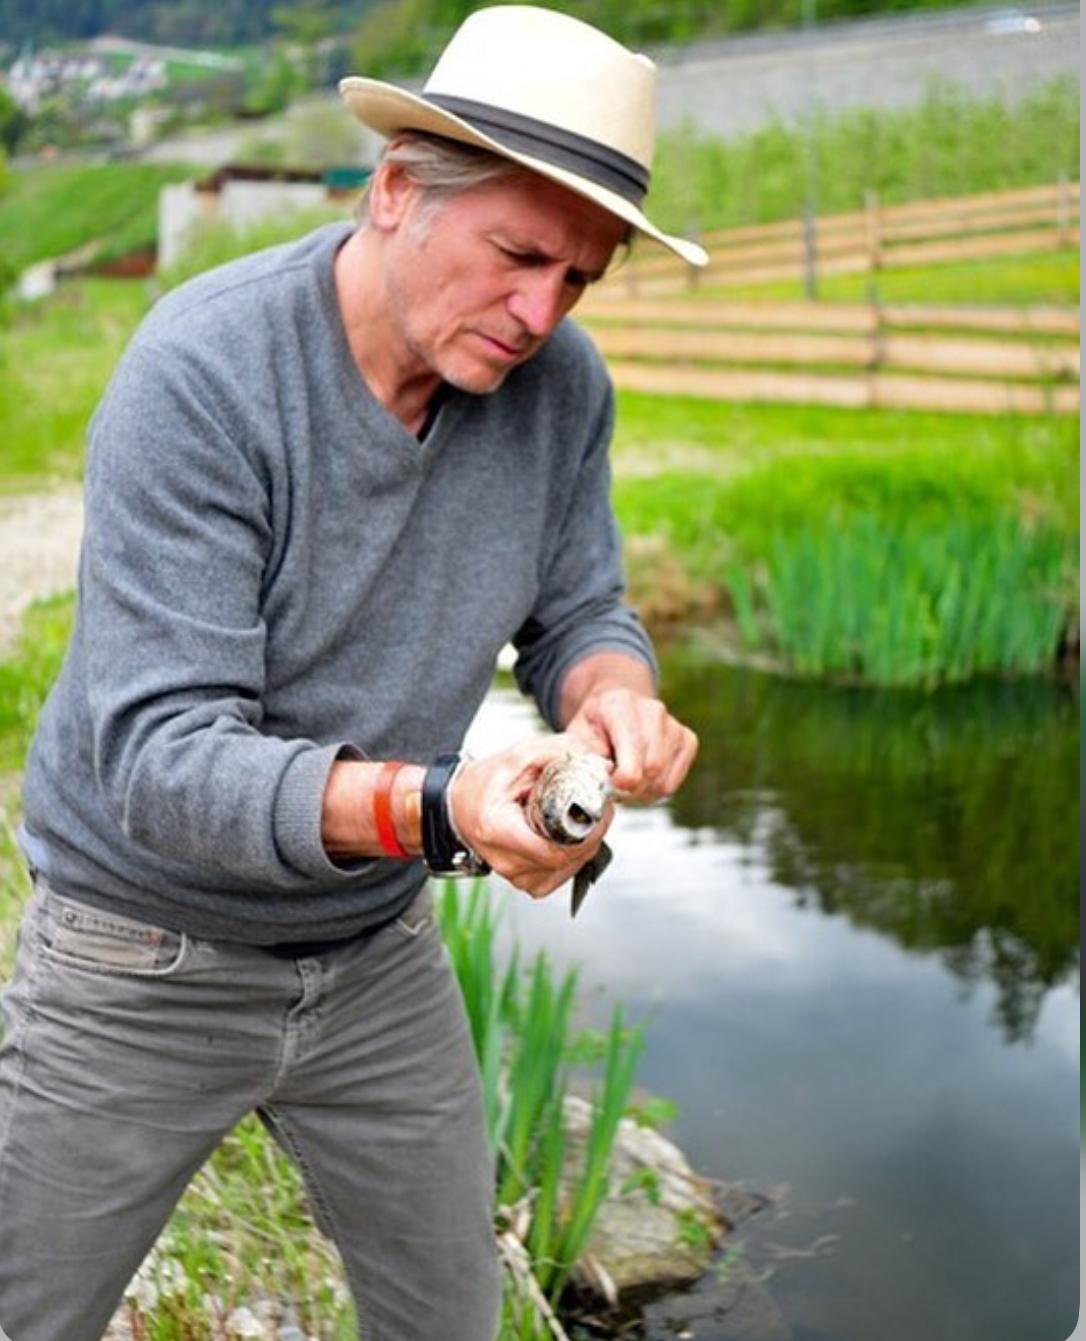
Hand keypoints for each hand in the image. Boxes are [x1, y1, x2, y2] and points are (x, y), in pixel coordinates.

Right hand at [449, 734, 613, 898]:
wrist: (460, 804)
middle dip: (592, 836)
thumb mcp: (517, 757)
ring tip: (588, 821)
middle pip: (565, 860)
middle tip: (602, 811)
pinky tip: (572, 839)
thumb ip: (557, 753)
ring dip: (585, 847)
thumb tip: (599, 764)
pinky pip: (558, 877)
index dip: (587, 833)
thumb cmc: (483, 783)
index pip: (555, 849)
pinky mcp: (523, 881)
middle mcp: (505, 860)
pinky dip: (572, 859)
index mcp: (498, 830)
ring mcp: (514, 875)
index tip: (600, 811)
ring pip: (566, 870)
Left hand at [564, 687, 697, 802]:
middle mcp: (653, 711)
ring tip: (625, 782)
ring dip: (641, 792)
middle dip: (630, 789)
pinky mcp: (688, 740)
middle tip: (614, 788)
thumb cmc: (593, 726)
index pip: (633, 747)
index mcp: (620, 705)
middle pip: (652, 768)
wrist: (615, 707)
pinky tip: (640, 779)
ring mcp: (674, 725)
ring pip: (662, 781)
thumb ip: (581, 756)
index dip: (624, 778)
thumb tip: (597, 778)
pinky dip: (654, 790)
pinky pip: (672, 783)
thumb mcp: (575, 736)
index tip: (612, 786)